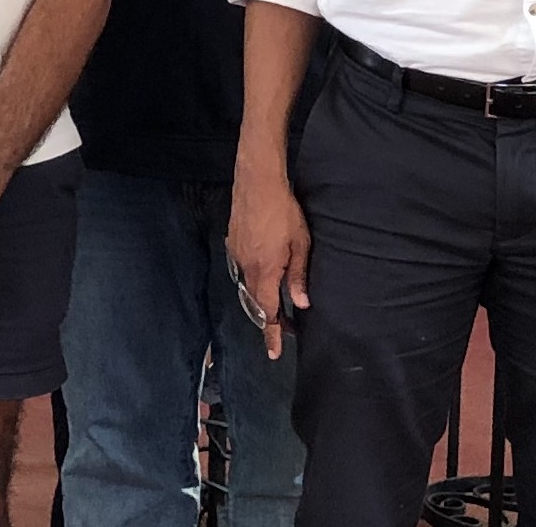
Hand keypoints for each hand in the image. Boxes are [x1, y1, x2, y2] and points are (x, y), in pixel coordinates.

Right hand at [228, 161, 310, 360]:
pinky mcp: (233, 243)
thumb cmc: (284, 211)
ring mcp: (237, 255)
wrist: (257, 182)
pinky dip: (255, 279)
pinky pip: (243, 270)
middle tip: (288, 328)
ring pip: (249, 287)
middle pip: (256, 303)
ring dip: (262, 298)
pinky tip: (265, 272)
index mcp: (265, 271)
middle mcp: (247, 268)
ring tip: (278, 303)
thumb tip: (302, 303)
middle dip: (270, 319)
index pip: (268, 313)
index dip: (272, 334)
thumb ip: (298, 276)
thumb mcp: (301, 244)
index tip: (274, 353)